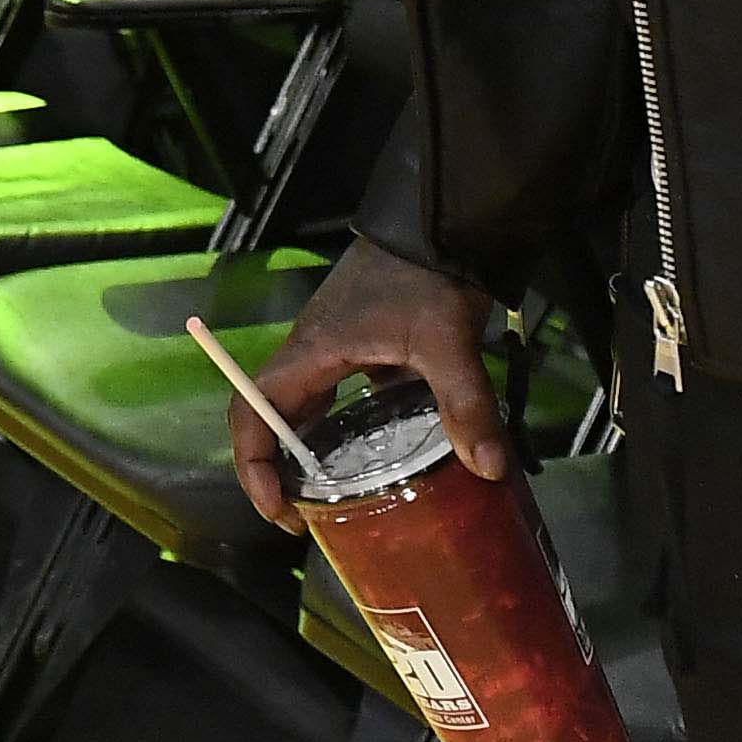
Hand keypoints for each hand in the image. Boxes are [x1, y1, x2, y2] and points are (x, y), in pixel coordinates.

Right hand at [228, 239, 506, 532]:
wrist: (437, 223)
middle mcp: (312, 354)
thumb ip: (466, 404)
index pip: (251, 412)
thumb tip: (489, 469)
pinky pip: (340, 399)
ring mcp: (335, 348)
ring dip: (312, 454)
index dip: (253, 466)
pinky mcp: (361, 345)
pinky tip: (390, 456)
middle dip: (280, 472)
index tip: (281, 510)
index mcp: (311, 354)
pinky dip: (350, 433)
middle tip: (312, 518)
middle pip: (271, 418)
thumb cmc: (423, 276)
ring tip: (344, 498)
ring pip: (306, 410)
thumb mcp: (445, 340)